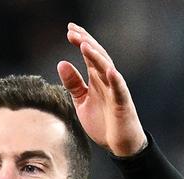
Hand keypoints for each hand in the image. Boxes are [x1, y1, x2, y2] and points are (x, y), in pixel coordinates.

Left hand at [56, 23, 146, 156]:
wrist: (119, 145)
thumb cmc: (103, 122)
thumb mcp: (82, 102)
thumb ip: (73, 84)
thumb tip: (61, 63)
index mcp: (97, 79)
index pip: (89, 55)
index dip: (80, 41)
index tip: (69, 29)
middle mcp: (107, 81)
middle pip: (97, 57)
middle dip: (85, 43)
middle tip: (72, 31)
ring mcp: (116, 91)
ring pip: (107, 69)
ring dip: (96, 57)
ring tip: (84, 45)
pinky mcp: (122, 104)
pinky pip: (119, 90)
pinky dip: (115, 80)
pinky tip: (109, 70)